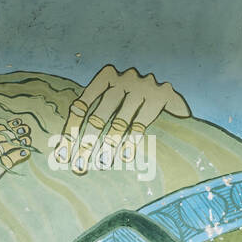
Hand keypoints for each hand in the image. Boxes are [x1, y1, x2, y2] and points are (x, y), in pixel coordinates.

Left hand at [54, 65, 189, 173]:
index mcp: (107, 76)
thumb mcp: (119, 101)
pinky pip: (141, 124)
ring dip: (108, 146)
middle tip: (79, 166)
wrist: (177, 91)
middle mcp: (124, 78)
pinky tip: (123, 157)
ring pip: (120, 121)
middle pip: (99, 115)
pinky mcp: (162, 96)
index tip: (63, 154)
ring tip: (101, 164)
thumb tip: (70, 148)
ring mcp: (144, 86)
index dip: (71, 129)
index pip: (82, 104)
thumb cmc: (140, 104)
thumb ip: (99, 114)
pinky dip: (130, 142)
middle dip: (87, 143)